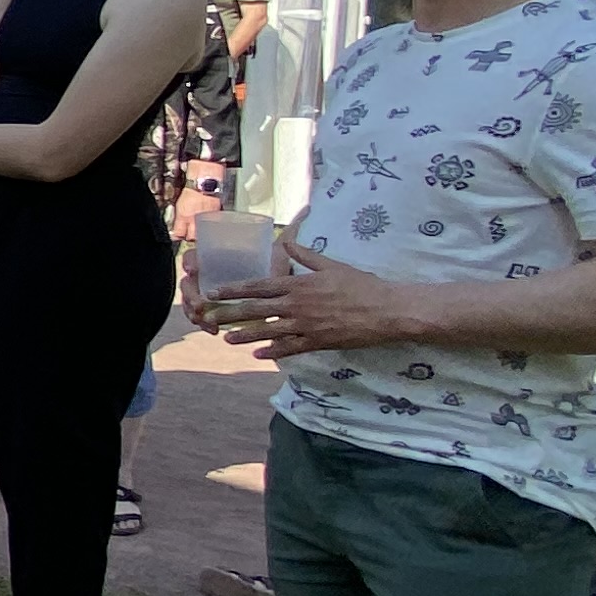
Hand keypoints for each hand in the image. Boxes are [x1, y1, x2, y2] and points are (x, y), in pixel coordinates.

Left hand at [197, 238, 416, 360]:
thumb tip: (288, 240)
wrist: (387, 309)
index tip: (214, 292)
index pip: (259, 286)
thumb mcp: (332, 265)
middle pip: (256, 310)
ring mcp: (307, 325)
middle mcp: (297, 304)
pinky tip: (258, 354)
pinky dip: (273, 352)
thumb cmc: (362, 285)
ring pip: (268, 331)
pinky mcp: (318, 341)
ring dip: (246, 335)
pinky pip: (290, 348)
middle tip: (208, 318)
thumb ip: (306, 255)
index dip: (234, 290)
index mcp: (299, 284)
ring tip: (227, 339)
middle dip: (230, 314)